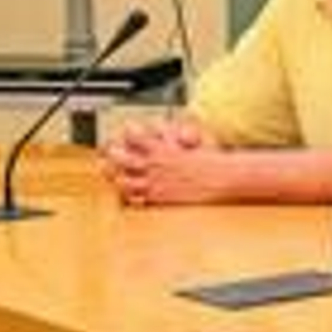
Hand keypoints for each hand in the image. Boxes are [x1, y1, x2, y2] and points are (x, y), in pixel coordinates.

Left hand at [102, 118, 223, 205]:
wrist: (222, 179)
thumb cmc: (212, 161)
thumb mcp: (197, 141)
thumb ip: (181, 135)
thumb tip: (175, 131)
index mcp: (162, 149)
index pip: (134, 137)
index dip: (126, 134)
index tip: (123, 134)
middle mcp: (155, 166)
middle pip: (121, 159)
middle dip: (112, 156)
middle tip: (109, 155)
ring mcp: (155, 184)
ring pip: (123, 181)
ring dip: (118, 178)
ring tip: (117, 176)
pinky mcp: (160, 199)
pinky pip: (136, 200)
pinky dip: (131, 197)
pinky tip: (132, 195)